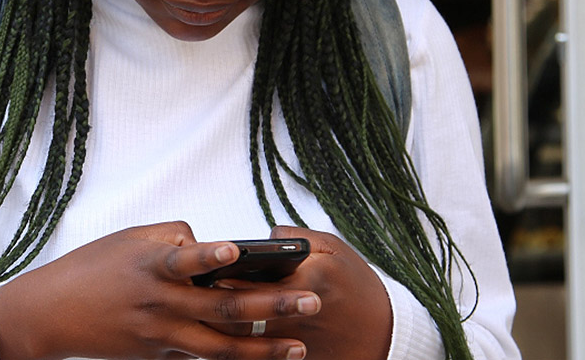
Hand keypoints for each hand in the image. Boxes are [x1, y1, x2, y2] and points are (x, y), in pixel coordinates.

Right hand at [0, 221, 321, 359]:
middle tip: (311, 301)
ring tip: (299, 348)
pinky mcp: (159, 355)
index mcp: (150, 267)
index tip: (235, 251)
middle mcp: (160, 304)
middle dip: (272, 306)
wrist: (51, 315)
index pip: (183, 259)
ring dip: (263, 350)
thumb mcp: (128, 239)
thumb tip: (211, 243)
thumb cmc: (91, 268)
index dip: (208, 255)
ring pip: (220, 348)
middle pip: (223, 309)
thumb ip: (174, 236)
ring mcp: (161, 335)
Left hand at [211, 226, 393, 359]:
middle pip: (238, 312)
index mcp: (304, 280)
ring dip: (224, 328)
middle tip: (199, 293)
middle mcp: (296, 314)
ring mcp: (294, 343)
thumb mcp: (334, 249)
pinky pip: (258, 357)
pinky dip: (243, 350)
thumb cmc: (358, 287)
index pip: (247, 279)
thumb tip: (261, 238)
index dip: (219, 276)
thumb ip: (295, 236)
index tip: (205, 271)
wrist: (385, 333)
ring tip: (211, 315)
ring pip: (243, 339)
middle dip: (215, 302)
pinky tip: (232, 339)